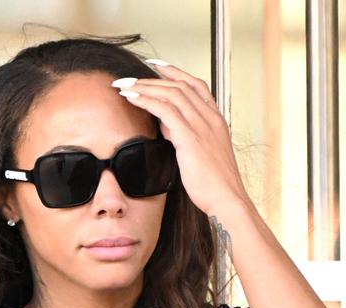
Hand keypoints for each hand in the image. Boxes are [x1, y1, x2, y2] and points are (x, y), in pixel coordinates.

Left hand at [113, 61, 250, 217]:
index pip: (196, 86)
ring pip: (172, 94)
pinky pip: (165, 110)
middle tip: (128, 77)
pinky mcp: (190, 137)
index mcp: (215, 121)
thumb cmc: (212, 184)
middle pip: (180, 86)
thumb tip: (166, 125)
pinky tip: (130, 97)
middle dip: (151, 78)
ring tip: (123, 85)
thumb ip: (183, 136)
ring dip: (144, 87)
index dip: (176, 72)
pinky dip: (146, 99)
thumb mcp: (198, 154)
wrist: (226, 200)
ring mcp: (202, 126)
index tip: (156, 65)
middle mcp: (211, 118)